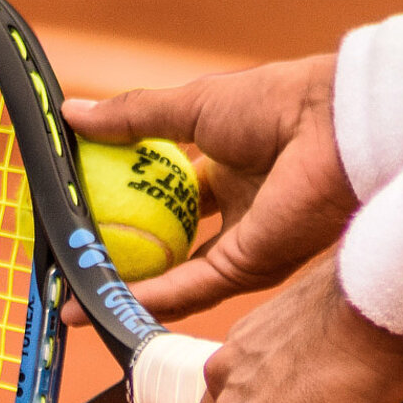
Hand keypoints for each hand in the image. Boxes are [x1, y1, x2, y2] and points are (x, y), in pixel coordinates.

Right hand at [62, 54, 357, 320]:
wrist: (332, 128)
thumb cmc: (273, 103)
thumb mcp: (189, 105)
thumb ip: (131, 118)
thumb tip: (70, 115)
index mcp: (226, 167)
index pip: (163, 194)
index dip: (121, 202)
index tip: (78, 209)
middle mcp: (235, 211)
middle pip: (167, 242)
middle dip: (121, 255)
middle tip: (72, 262)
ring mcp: (241, 244)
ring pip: (172, 275)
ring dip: (124, 287)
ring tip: (73, 297)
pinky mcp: (247, 269)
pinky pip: (187, 288)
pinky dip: (145, 296)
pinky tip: (103, 299)